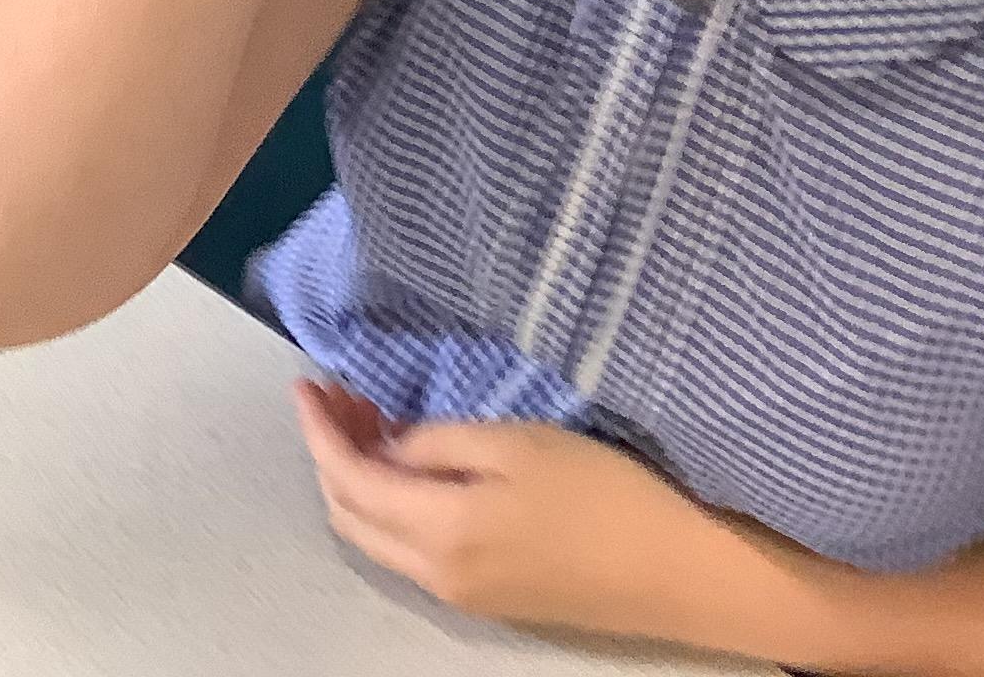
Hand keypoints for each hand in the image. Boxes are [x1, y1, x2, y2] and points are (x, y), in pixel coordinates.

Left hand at [294, 385, 714, 637]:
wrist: (676, 571)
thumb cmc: (602, 494)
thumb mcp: (518, 445)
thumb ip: (441, 443)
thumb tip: (392, 445)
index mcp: (439, 531)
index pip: (349, 479)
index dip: (319, 430)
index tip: (306, 384)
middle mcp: (437, 574)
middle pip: (351, 518)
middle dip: (332, 454)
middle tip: (340, 396)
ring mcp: (463, 594)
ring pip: (379, 539)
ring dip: (362, 482)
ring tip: (371, 421)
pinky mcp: (490, 599)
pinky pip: (413, 552)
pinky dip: (394, 506)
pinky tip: (414, 467)